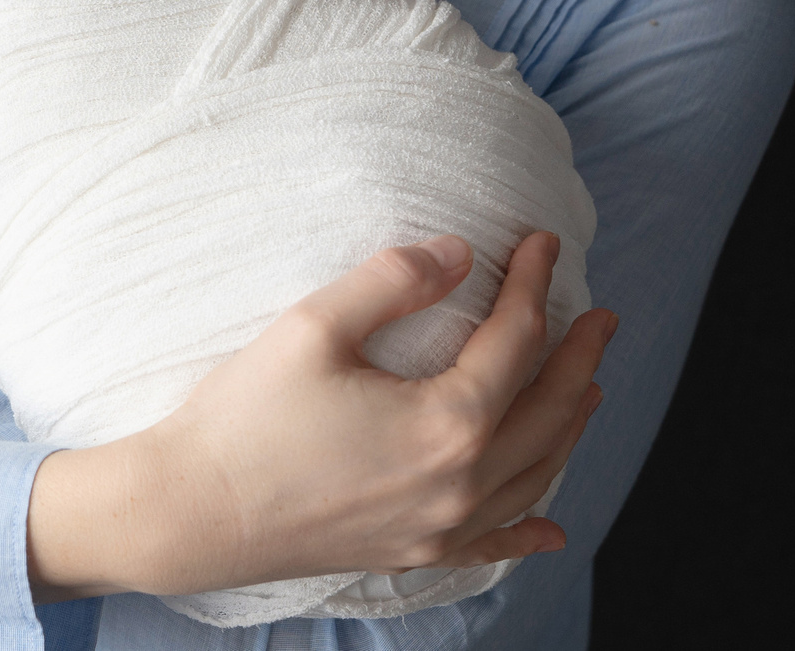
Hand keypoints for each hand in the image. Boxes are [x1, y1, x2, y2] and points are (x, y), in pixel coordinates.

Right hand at [28, 231, 614, 600]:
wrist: (194, 511)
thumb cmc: (246, 417)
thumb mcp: (312, 326)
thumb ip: (391, 279)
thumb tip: (456, 252)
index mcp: (445, 423)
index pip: (516, 341)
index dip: (533, 284)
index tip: (542, 243)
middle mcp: (460, 483)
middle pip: (548, 411)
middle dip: (580, 357)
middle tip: (600, 315)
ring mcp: (441, 527)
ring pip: (536, 474)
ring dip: (568, 426)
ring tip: (586, 386)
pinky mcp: (412, 552)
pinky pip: (494, 543)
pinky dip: (531, 528)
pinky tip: (553, 527)